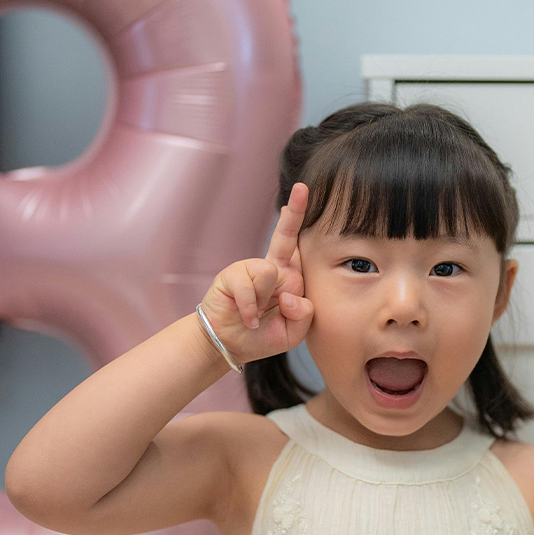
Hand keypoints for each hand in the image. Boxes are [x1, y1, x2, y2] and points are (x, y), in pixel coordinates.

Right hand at [198, 182, 312, 365]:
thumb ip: (303, 313)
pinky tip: (248, 318)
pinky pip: (249, 286)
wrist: (230, 346)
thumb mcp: (294, 331)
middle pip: (286, 236)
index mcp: (290, 278)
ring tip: (256, 315)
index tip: (304, 192)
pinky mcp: (231, 275)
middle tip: (302, 188)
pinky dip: (250, 308)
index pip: (301, 248)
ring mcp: (250, 269)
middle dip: (295, 212)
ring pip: (270, 272)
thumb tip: (289, 294)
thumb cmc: (263, 335)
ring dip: (264, 301)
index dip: (302, 221)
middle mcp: (272, 269)